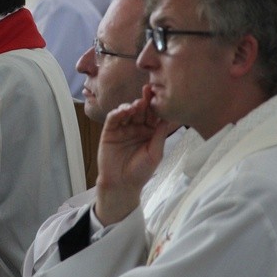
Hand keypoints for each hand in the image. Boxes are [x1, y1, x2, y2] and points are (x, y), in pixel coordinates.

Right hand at [95, 84, 167, 225]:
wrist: (122, 184)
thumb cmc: (141, 171)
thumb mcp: (155, 153)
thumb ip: (160, 134)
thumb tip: (168, 117)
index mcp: (149, 132)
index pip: (153, 115)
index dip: (155, 105)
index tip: (159, 94)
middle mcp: (136, 128)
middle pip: (140, 110)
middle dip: (144, 101)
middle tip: (147, 92)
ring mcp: (122, 129)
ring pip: (127, 112)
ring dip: (131, 106)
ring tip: (136, 105)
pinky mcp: (109, 132)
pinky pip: (113, 119)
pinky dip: (117, 113)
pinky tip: (123, 111)